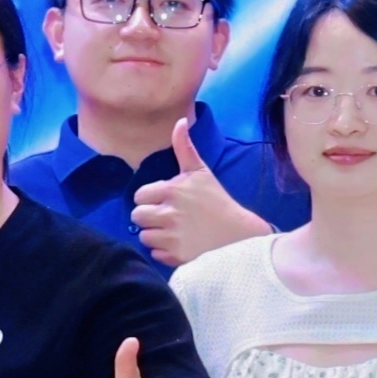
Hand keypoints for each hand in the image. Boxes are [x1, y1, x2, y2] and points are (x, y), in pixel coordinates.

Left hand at [129, 119, 271, 267]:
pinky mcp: (175, 257)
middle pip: (137, 217)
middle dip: (149, 217)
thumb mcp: (201, 172)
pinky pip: (154, 254)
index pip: (139, 196)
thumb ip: (185, 148)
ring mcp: (171, 237)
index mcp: (171, 191)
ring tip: (173, 231)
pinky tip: (179, 244)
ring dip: (155, 235)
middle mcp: (168, 213)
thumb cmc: (218, 201)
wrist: (239, 234)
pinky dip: (164, 252)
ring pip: (144, 236)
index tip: (164, 200)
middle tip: (167, 217)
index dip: (150, 198)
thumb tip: (179, 120)